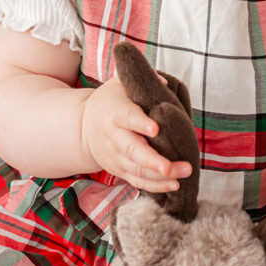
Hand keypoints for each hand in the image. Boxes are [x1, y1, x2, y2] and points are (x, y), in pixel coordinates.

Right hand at [81, 75, 191, 191]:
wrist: (83, 127)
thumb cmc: (110, 102)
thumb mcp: (120, 84)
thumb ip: (141, 79)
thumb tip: (164, 83)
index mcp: (115, 112)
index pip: (127, 117)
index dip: (140, 123)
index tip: (156, 129)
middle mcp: (114, 136)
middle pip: (132, 150)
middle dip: (152, 160)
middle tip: (169, 166)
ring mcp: (116, 156)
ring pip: (137, 169)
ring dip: (160, 176)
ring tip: (183, 174)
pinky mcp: (120, 170)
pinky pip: (138, 181)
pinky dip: (155, 186)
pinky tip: (174, 185)